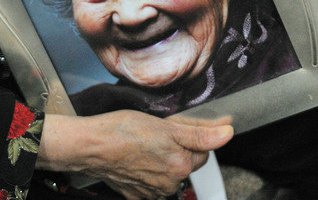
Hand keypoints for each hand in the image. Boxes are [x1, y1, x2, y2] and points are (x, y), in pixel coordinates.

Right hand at [37, 110, 232, 198]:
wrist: (91, 146)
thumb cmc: (122, 131)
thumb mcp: (166, 125)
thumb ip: (199, 133)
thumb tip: (227, 133)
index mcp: (181, 165)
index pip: (203, 150)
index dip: (192, 135)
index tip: (177, 126)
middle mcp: (169, 183)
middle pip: (185, 162)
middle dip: (177, 148)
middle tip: (158, 133)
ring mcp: (152, 192)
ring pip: (167, 172)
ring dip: (161, 159)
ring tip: (144, 144)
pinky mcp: (135, 194)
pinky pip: (149, 183)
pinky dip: (146, 172)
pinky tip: (135, 159)